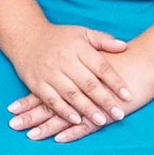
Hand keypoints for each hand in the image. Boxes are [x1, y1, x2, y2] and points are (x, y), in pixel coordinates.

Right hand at [3, 22, 136, 139]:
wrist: (25, 36)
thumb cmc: (59, 37)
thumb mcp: (82, 33)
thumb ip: (103, 41)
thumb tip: (124, 47)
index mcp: (78, 48)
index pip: (100, 66)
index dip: (115, 81)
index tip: (127, 95)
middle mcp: (64, 61)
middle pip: (88, 83)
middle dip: (105, 100)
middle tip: (120, 114)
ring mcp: (50, 73)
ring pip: (72, 94)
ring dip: (87, 109)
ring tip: (103, 121)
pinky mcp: (37, 84)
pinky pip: (52, 100)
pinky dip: (64, 111)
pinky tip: (77, 120)